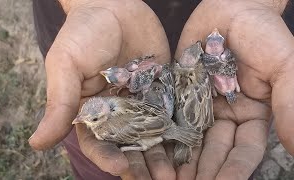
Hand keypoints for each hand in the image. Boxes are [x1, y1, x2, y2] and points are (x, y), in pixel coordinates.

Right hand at [28, 0, 177, 178]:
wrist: (114, 5)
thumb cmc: (84, 33)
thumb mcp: (66, 66)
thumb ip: (58, 104)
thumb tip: (36, 143)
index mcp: (90, 111)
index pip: (97, 143)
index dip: (106, 158)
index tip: (120, 168)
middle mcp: (116, 111)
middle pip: (127, 146)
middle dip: (140, 164)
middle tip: (157, 179)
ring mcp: (140, 102)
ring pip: (151, 136)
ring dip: (161, 155)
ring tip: (175, 172)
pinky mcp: (161, 90)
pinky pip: (170, 114)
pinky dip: (178, 132)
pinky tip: (188, 147)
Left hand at [175, 0, 292, 178]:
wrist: (229, 8)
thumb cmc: (261, 32)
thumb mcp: (283, 65)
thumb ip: (290, 103)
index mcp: (254, 115)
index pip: (243, 151)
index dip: (233, 170)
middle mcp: (227, 116)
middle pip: (214, 151)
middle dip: (202, 171)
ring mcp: (202, 106)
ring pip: (191, 140)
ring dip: (181, 160)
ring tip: (167, 178)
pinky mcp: (181, 95)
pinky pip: (172, 117)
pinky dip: (165, 136)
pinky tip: (155, 152)